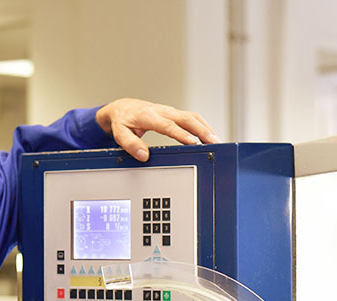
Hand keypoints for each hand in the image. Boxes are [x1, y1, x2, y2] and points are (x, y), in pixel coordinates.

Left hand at [96, 98, 220, 161]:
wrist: (124, 108)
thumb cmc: (123, 120)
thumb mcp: (120, 133)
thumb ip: (130, 144)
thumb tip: (143, 155)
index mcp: (149, 115)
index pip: (168, 125)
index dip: (181, 134)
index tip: (193, 142)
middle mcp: (162, 111)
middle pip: (186, 118)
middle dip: (202, 130)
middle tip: (214, 142)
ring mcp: (170, 112)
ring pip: (192, 117)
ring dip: (206, 128)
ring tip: (217, 141)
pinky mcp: (175, 114)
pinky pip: (192, 118)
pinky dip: (203, 126)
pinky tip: (210, 135)